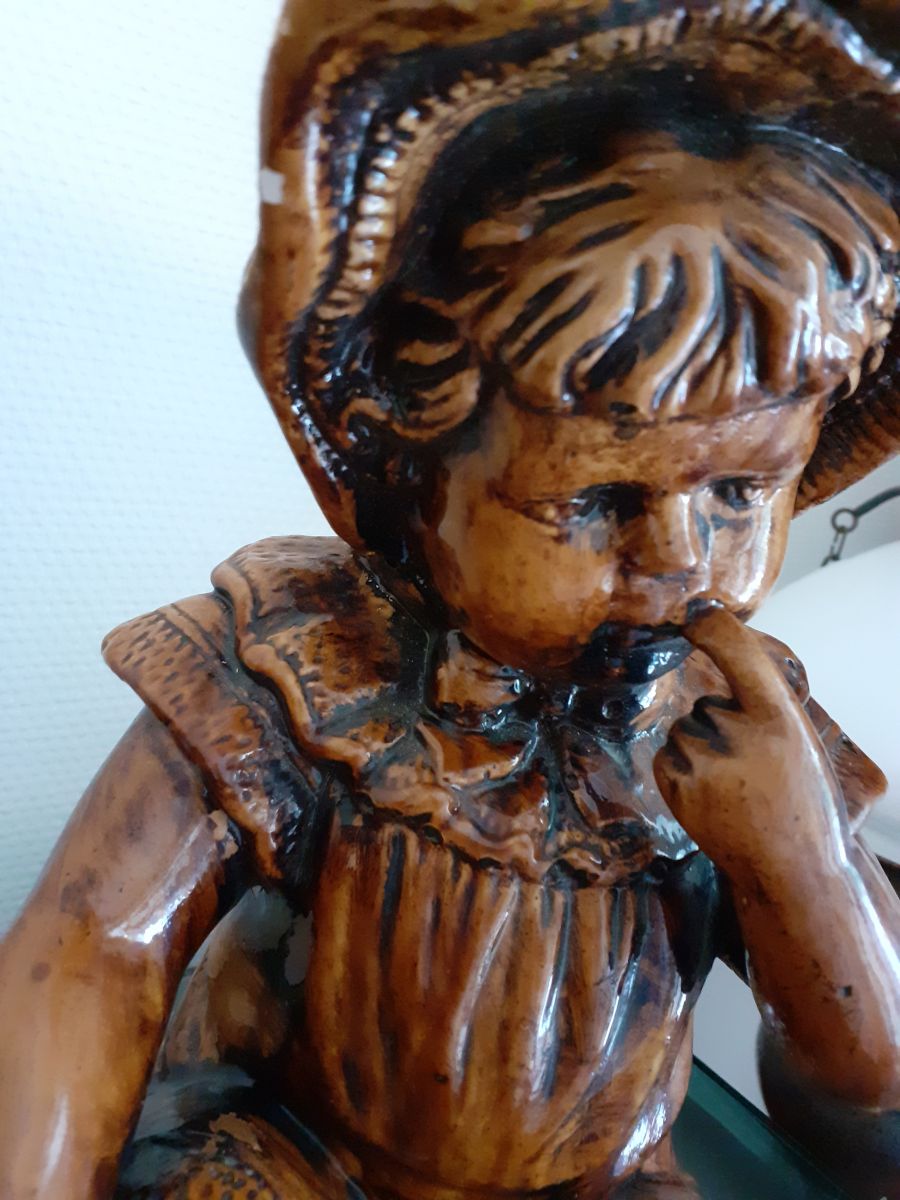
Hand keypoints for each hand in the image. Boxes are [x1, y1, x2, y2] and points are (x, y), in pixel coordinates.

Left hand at [654, 608, 845, 882]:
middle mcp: (738, 733)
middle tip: (754, 767)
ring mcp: (702, 760)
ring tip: (735, 786)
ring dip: (701, 749)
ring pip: (686, 730)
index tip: (696, 612)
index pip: (740, 653)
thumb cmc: (801, 802)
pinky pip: (668, 755)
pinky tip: (713, 796)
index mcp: (779, 717)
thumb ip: (765, 704)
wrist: (791, 870)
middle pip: (707, 703)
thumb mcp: (798, 741)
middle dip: (722, 726)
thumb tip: (724, 662)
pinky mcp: (675, 783)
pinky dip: (683, 770)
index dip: (713, 626)